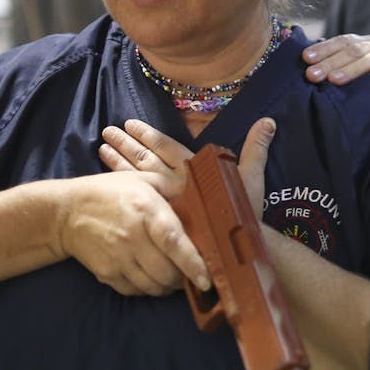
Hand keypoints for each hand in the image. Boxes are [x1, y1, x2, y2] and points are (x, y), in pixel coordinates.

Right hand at [49, 169, 211, 296]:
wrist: (66, 212)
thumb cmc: (109, 192)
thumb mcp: (141, 179)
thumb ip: (173, 188)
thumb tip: (202, 198)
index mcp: (145, 209)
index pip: (174, 242)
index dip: (194, 264)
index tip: (207, 279)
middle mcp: (132, 236)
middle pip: (167, 272)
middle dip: (184, 278)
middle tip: (190, 273)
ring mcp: (118, 258)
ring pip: (153, 286)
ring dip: (167, 286)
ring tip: (172, 277)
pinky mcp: (106, 273)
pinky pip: (135, 291)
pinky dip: (148, 289)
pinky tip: (150, 277)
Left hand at [100, 117, 276, 221]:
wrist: (240, 248)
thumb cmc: (246, 212)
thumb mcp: (252, 176)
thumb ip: (256, 148)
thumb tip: (268, 122)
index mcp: (195, 170)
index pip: (166, 147)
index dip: (147, 135)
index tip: (129, 124)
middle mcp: (177, 183)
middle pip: (145, 159)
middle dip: (125, 144)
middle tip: (106, 132)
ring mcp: (167, 201)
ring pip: (137, 177)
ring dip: (118, 161)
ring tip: (101, 149)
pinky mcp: (161, 216)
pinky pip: (137, 200)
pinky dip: (121, 189)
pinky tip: (107, 181)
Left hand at [302, 33, 369, 96]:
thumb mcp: (360, 75)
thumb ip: (341, 67)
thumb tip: (308, 65)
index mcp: (368, 43)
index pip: (344, 41)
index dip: (325, 48)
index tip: (305, 58)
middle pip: (355, 49)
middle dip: (332, 62)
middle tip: (312, 75)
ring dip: (353, 68)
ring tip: (334, 79)